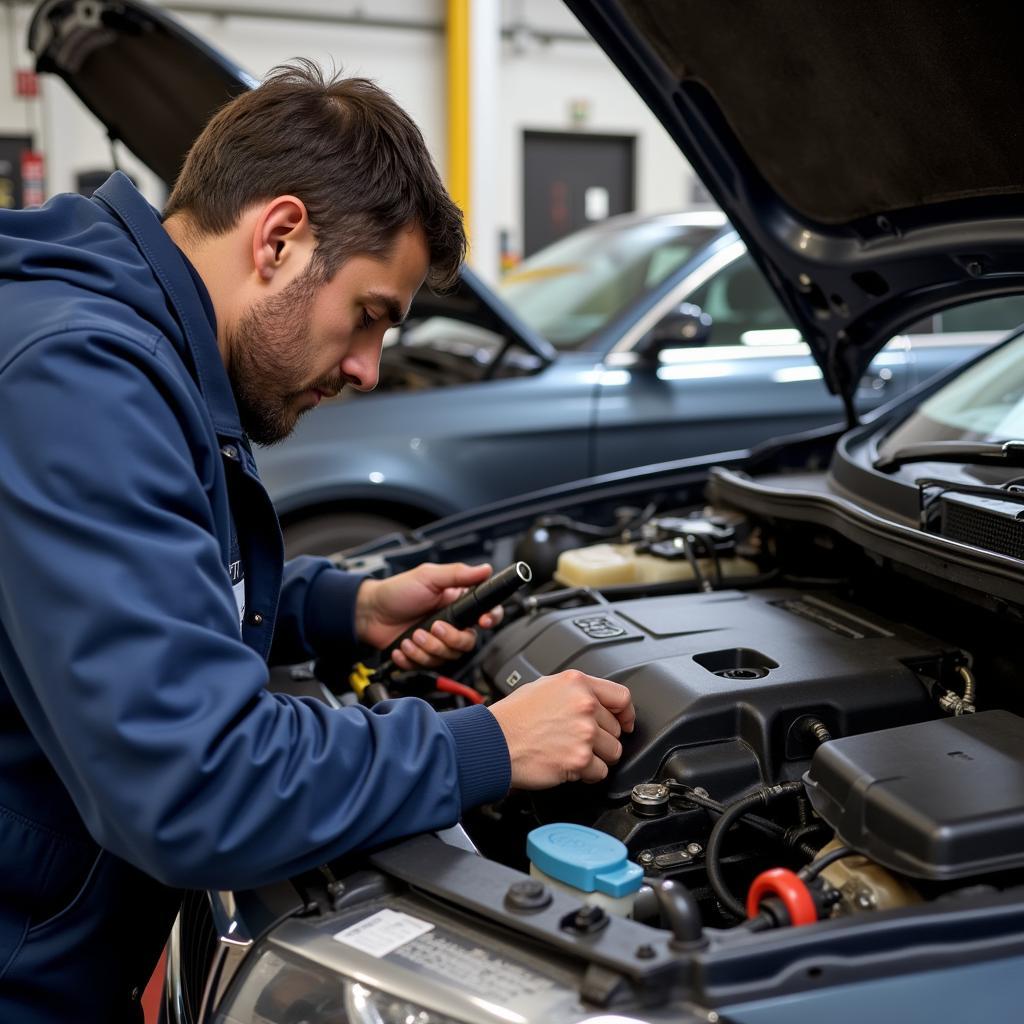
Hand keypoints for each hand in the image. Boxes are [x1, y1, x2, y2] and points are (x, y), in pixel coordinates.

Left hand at [355, 562, 503, 669]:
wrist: (369, 613)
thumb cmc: (396, 591)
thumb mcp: (428, 576)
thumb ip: (458, 574)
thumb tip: (485, 569)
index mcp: (458, 603)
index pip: (487, 613)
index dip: (489, 619)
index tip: (481, 622)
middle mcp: (452, 624)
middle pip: (468, 642)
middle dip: (448, 639)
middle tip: (432, 627)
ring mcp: (438, 642)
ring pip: (448, 657)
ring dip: (427, 648)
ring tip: (411, 636)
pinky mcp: (424, 656)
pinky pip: (428, 666)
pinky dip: (413, 657)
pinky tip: (403, 646)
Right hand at [489, 671, 635, 787]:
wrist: (493, 742)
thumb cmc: (512, 717)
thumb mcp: (544, 687)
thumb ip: (574, 692)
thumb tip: (595, 703)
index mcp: (577, 683)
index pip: (621, 697)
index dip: (626, 714)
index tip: (625, 723)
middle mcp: (584, 705)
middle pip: (617, 729)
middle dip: (601, 739)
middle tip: (577, 741)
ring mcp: (584, 732)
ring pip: (613, 752)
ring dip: (596, 758)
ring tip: (571, 753)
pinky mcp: (580, 759)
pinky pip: (600, 772)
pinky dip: (587, 774)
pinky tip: (567, 765)